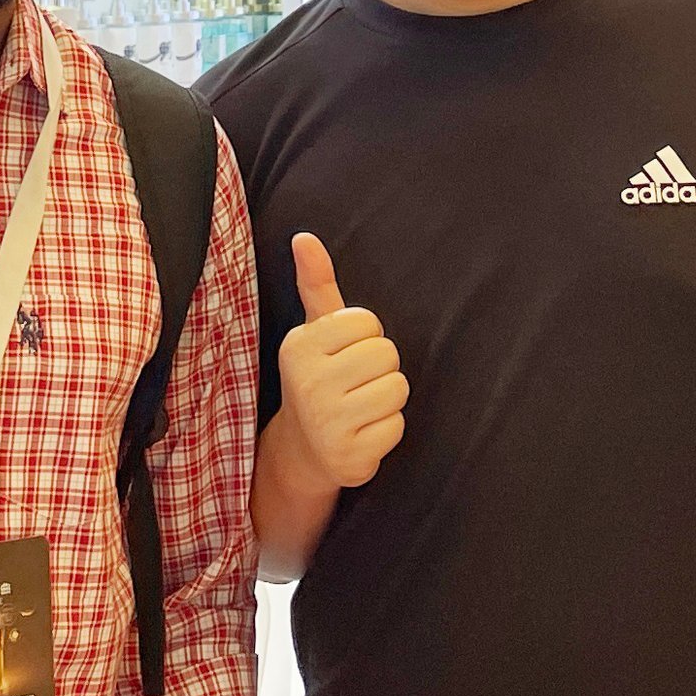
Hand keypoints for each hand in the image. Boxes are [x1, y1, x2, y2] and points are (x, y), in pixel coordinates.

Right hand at [276, 232, 408, 492]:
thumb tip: (304, 237)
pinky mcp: (347, 458)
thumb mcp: (315, 332)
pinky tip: (361, 434)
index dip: (365, 338)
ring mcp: (326, 423)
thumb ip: (316, 284)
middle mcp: (307, 384)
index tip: (344, 356)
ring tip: (359, 408)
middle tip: (353, 385)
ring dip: (386, 400)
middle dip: (379, 369)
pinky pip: (396, 427)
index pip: (368, 322)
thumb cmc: (319, 379)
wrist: (303, 450)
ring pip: (396, 389)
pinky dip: (386, 431)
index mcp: (299, 347)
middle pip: (386, 355)